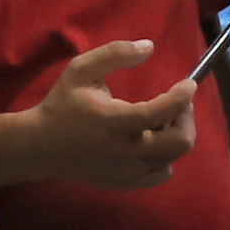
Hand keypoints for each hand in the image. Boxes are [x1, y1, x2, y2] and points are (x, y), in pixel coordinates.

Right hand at [26, 42, 197, 192]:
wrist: (41, 147)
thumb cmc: (63, 105)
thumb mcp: (81, 69)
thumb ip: (115, 53)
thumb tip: (149, 46)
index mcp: (116, 122)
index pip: (164, 111)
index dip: (183, 95)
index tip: (188, 83)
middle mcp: (127, 151)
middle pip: (181, 142)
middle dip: (185, 118)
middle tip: (176, 104)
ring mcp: (129, 171)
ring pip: (173, 157)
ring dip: (174, 135)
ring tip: (158, 121)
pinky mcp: (127, 183)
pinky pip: (162, 172)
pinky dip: (165, 156)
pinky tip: (149, 141)